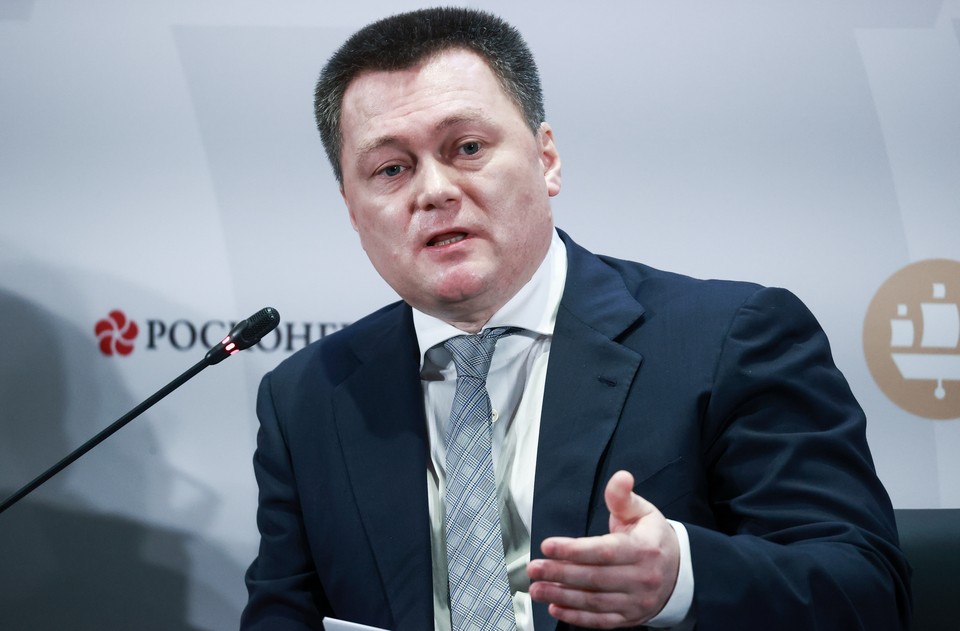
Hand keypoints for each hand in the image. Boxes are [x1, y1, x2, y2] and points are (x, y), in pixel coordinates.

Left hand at [526, 470, 679, 627]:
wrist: (679, 570)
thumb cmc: (653, 537)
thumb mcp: (642, 511)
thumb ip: (622, 496)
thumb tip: (621, 477)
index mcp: (644, 549)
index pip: (604, 551)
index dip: (573, 550)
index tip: (547, 546)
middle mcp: (642, 578)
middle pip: (594, 578)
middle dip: (559, 573)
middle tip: (534, 568)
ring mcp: (637, 601)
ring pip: (594, 601)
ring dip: (562, 596)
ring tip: (537, 589)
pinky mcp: (631, 617)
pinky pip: (601, 620)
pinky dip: (577, 617)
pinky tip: (556, 608)